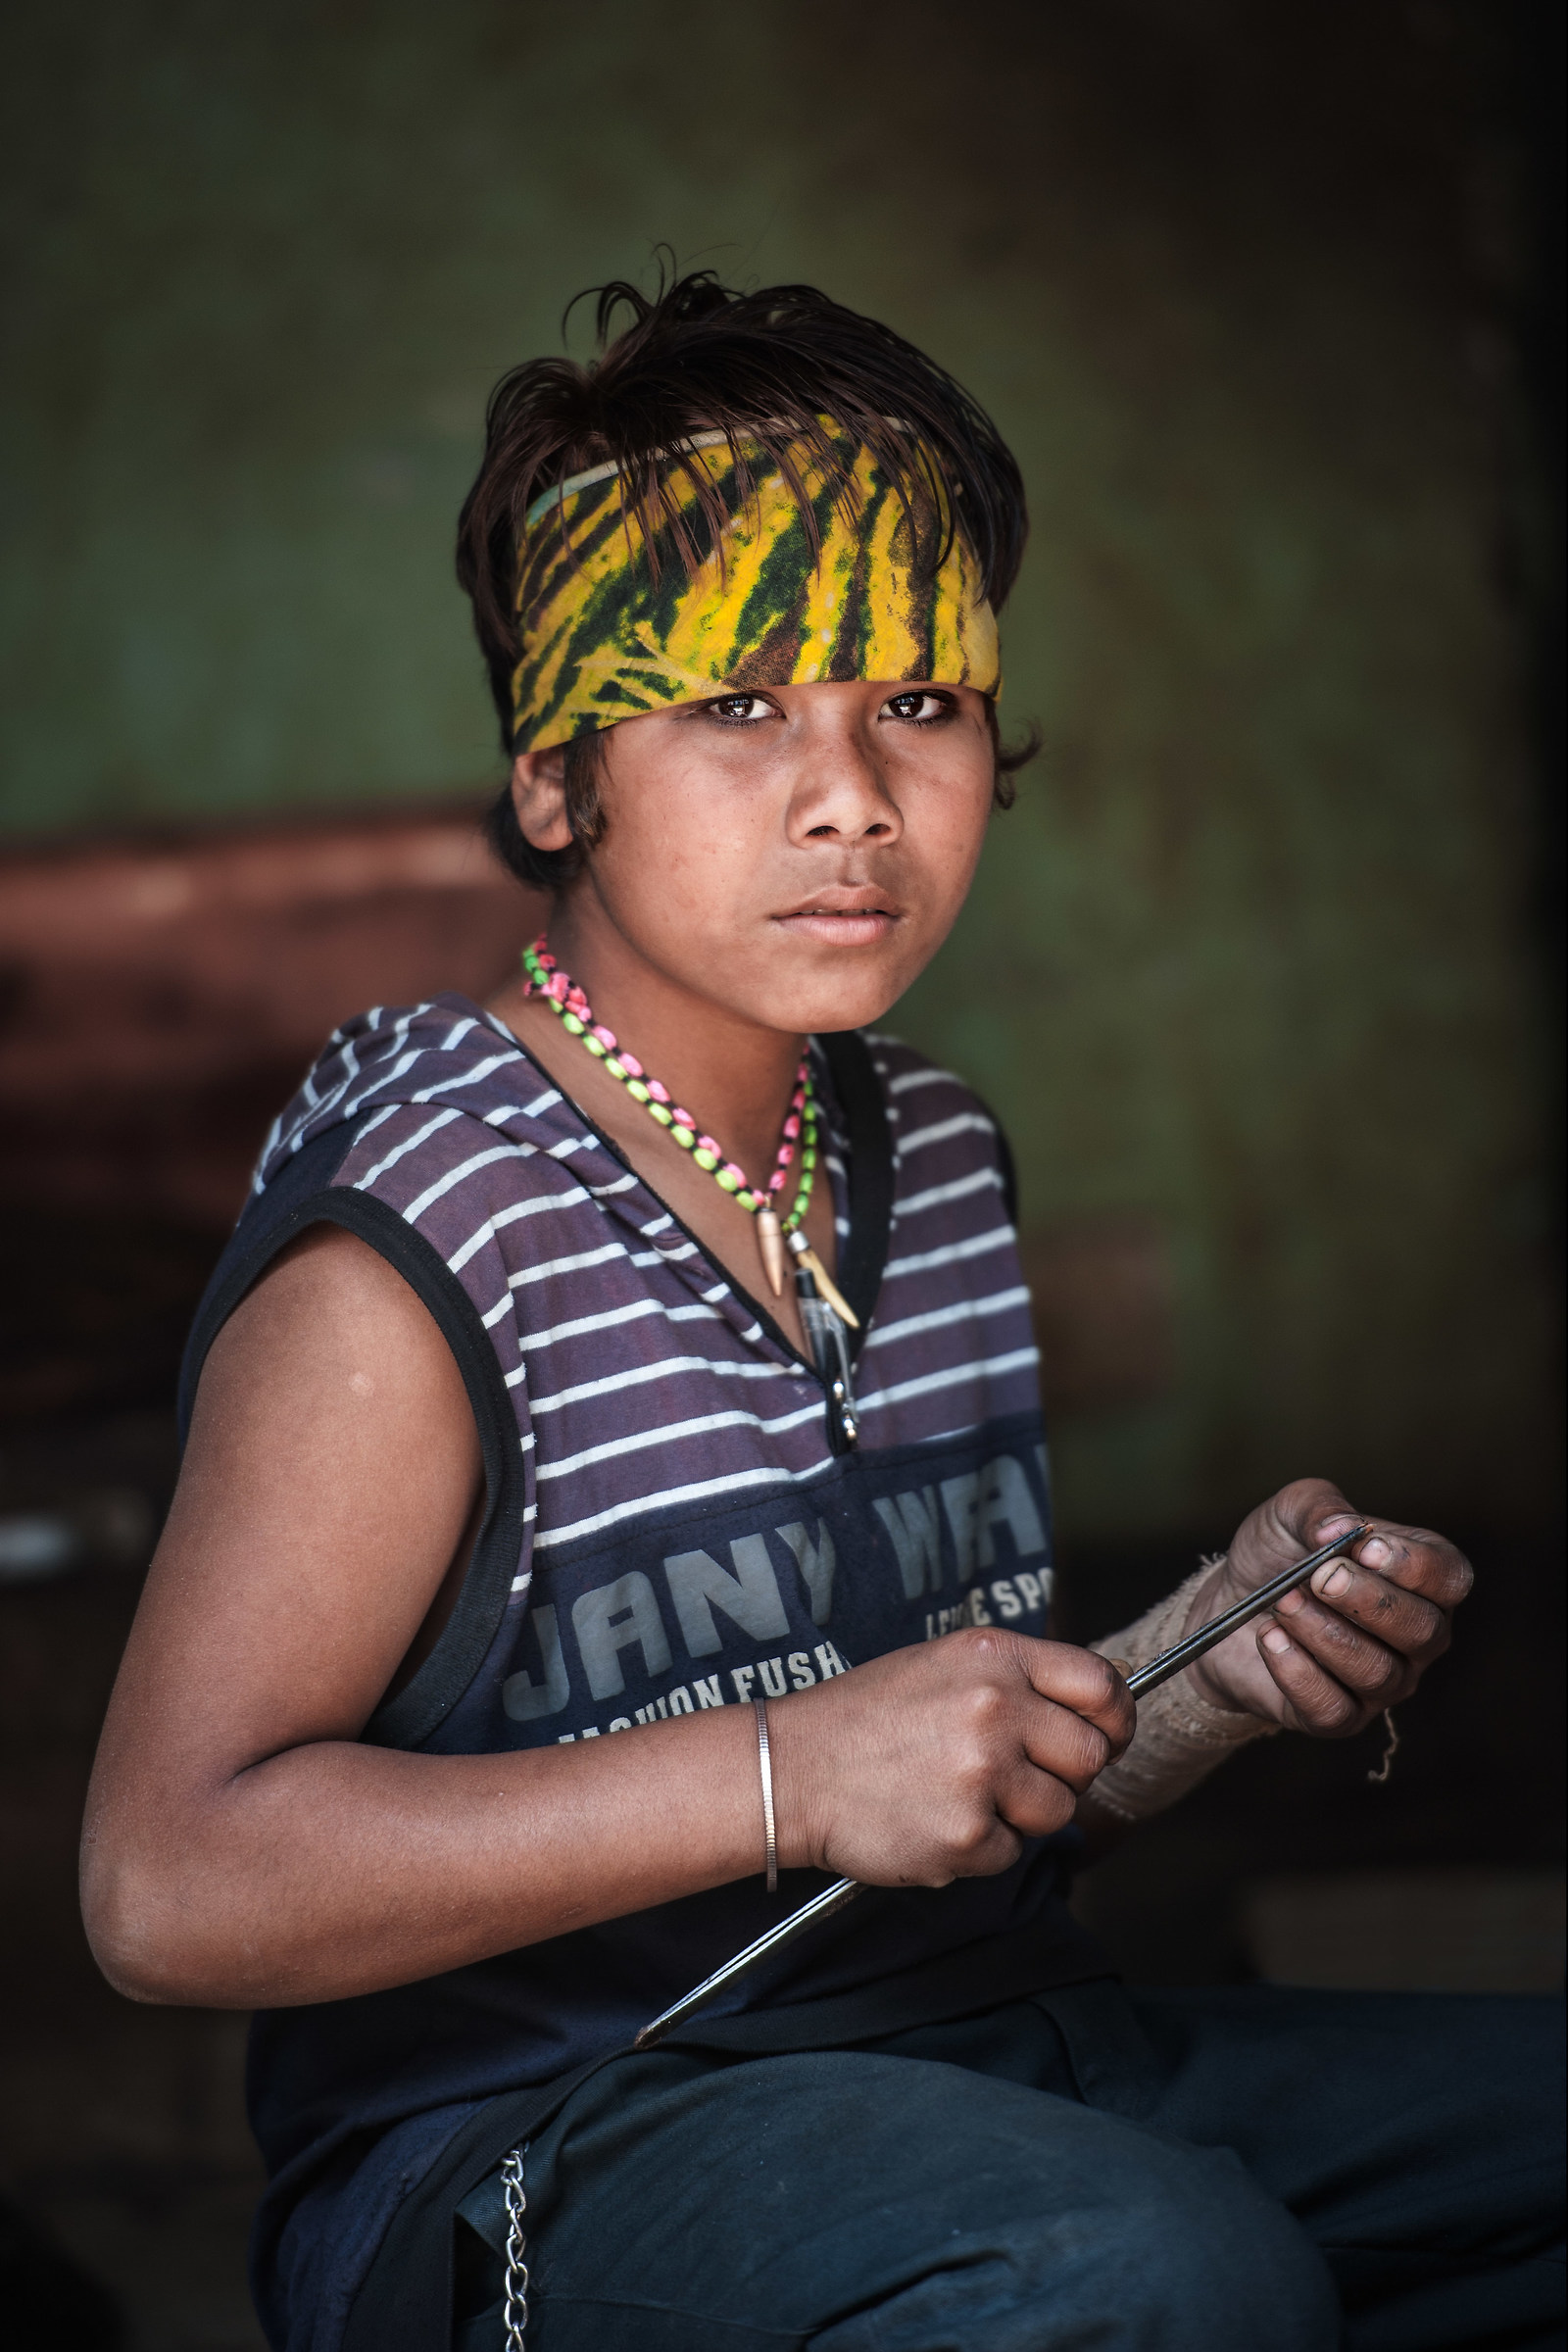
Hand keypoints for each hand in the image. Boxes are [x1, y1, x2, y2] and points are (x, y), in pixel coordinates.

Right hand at [771, 1630, 1133, 1887]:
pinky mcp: (968, 1834)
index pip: (1101, 1685)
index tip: (1107, 1736)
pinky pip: (1013, 1853)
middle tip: (1014, 1775)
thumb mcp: (943, 1664)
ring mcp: (983, 1772)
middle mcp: (996, 1707)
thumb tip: (1095, 1710)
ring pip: (1058, 1811)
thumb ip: (1017, 1680)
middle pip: (1091, 1756)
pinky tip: (935, 1819)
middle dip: (1063, 1774)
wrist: (792, 1769)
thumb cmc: (867, 1718)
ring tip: (960, 1794)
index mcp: (995, 1657)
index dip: (1115, 1719)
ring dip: (1022, 1815)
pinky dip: (982, 1847)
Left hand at [1185, 1477, 1470, 1733]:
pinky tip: (1270, 1638)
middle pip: (1423, 1630)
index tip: (1365, 1547)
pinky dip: (1298, 1672)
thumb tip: (1339, 1529)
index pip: (1450, 1578)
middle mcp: (1415, 1637)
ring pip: (1377, 1671)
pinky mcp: (1340, 1717)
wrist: (1225, 1604)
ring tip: (1282, 1602)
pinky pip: (1335, 1708)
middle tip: (1318, 1577)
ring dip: (1323, 1633)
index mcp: (1420, 1580)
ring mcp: (1384, 1682)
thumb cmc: (1276, 1555)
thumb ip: (1319, 1508)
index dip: (1415, 1565)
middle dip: (1367, 1601)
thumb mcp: (1291, 1512)